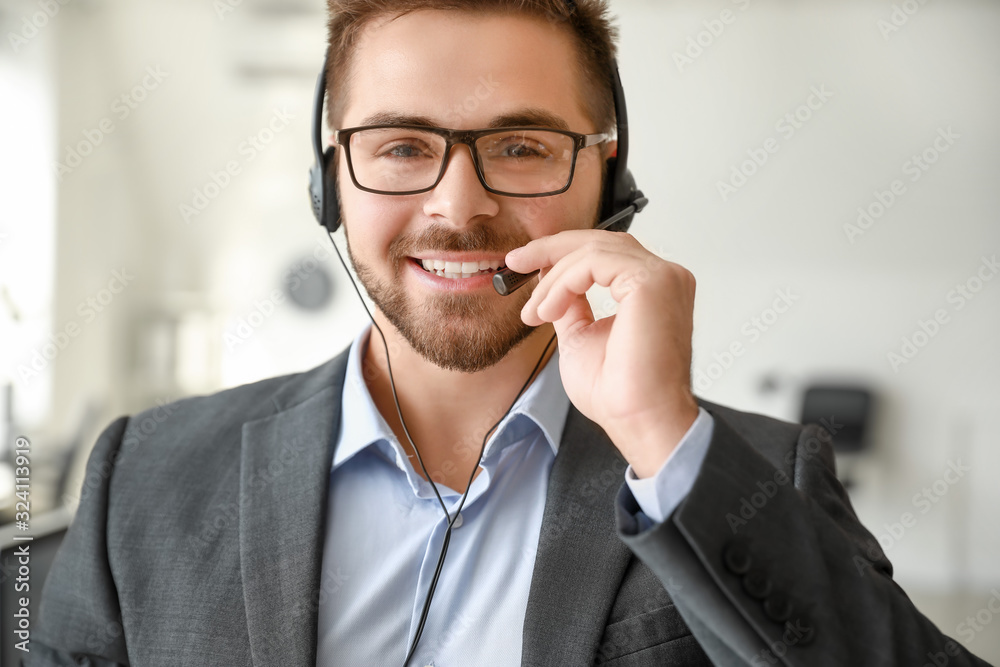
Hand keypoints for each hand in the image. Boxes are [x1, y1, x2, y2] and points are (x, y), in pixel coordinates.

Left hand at [505, 230, 699, 477]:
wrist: (638, 419)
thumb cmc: (619, 393)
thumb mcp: (581, 336)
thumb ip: (572, 306)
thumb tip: (553, 288)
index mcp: (652, 290)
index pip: (605, 253)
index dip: (561, 255)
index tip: (524, 266)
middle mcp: (664, 278)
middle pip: (600, 242)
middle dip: (551, 249)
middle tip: (515, 263)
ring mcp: (662, 277)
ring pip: (592, 251)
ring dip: (553, 277)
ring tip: (536, 312)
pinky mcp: (651, 282)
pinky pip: (594, 262)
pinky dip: (563, 282)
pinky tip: (550, 310)